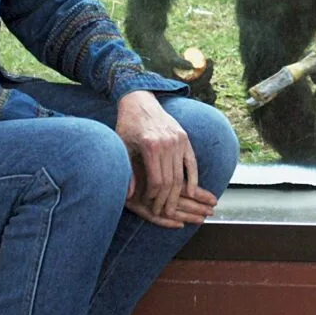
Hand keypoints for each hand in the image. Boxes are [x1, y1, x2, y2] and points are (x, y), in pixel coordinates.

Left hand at [115, 90, 213, 220]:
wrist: (139, 101)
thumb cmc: (127, 126)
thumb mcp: (122, 147)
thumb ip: (127, 171)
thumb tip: (129, 196)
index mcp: (150, 145)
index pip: (156, 181)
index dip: (154, 197)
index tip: (150, 206)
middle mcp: (167, 143)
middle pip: (170, 181)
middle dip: (166, 201)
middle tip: (163, 213)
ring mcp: (178, 140)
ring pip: (180, 175)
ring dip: (178, 195)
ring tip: (172, 207)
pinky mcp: (184, 138)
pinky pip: (191, 163)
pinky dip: (193, 179)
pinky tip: (191, 193)